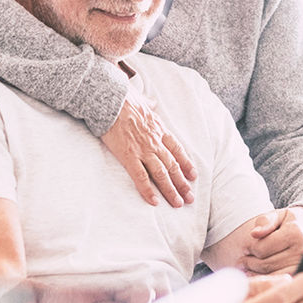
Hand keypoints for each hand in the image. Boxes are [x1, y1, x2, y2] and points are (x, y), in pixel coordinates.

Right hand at [100, 88, 195, 206]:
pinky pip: (140, 176)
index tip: (193, 175)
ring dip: (171, 190)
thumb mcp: (142, 100)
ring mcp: (142, 150)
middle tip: (190, 198)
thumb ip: (149, 104)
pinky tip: (155, 202)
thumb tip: (152, 103)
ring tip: (178, 203)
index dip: (186, 163)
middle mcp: (155, 142)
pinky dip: (148, 190)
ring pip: (161, 174)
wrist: (110, 99)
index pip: (177, 150)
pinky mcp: (128, 156)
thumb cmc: (124, 99)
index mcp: (159, 129)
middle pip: (172, 166)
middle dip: (182, 183)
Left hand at [242, 207, 302, 275]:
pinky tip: (258, 275)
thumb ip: (265, 221)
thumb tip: (254, 233)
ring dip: (256, 273)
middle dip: (249, 262)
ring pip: (271, 275)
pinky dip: (266, 280)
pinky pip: (279, 282)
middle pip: (265, 264)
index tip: (245, 248)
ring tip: (246, 268)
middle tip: (241, 261)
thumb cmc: (292, 223)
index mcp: (295, 233)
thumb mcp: (279, 215)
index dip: (249, 248)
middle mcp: (302, 251)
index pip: (262, 248)